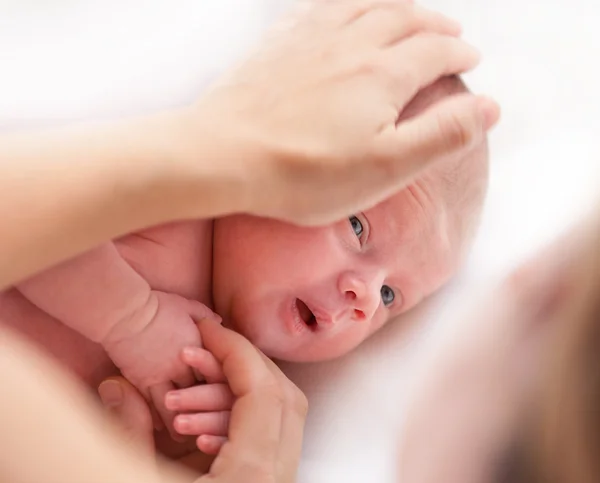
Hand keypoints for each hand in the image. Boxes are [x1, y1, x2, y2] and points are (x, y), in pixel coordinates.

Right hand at [98, 319, 306, 482]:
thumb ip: (127, 433)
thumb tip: (117, 386)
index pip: (263, 392)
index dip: (235, 350)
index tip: (208, 328)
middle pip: (286, 400)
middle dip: (245, 364)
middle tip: (203, 347)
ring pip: (284, 423)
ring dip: (241, 394)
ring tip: (191, 389)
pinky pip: (271, 449)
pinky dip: (242, 424)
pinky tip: (202, 427)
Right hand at [102, 290, 219, 437]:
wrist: (126, 311)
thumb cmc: (158, 305)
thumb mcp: (189, 306)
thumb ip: (206, 318)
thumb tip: (219, 324)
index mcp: (201, 346)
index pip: (219, 371)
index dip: (225, 385)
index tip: (229, 397)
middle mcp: (186, 364)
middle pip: (204, 392)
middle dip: (211, 409)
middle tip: (219, 427)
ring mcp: (164, 374)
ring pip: (181, 404)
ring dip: (186, 420)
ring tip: (189, 437)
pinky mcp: (143, 381)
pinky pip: (154, 405)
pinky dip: (161, 419)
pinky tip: (163, 430)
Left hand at [181, 0, 498, 225]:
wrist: (224, 156)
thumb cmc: (305, 173)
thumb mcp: (387, 167)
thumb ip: (442, 136)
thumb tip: (489, 107)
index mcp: (383, 74)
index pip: (435, 51)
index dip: (459, 54)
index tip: (470, 60)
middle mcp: (351, 44)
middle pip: (405, 20)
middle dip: (435, 24)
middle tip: (450, 32)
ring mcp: (310, 40)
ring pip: (365, 6)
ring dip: (396, 6)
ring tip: (409, 12)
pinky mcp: (277, 46)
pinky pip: (319, 8)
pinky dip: (345, 4)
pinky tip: (343, 10)